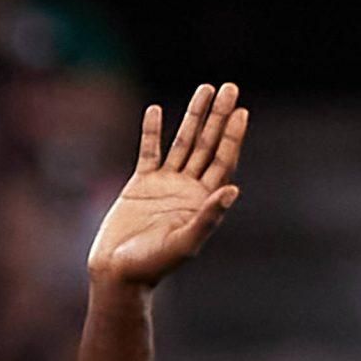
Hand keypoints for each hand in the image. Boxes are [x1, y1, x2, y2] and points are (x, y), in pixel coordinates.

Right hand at [87, 82, 246, 290]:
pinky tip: (157, 111)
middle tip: (229, 87)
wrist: (119, 273)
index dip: (232, 137)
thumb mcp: (185, 242)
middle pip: (208, 145)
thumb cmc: (153, 266)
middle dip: (219, 117)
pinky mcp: (141, 183)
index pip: (223, 163)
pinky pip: (149, 151)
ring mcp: (166, 185)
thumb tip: (234, 190)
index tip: (241, 111)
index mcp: (203, 203)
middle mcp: (188, 190)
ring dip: (194, 116)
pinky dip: (152, 131)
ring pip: (183, 142)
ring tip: (205, 88)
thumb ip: (208, 217)